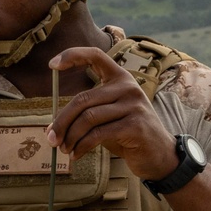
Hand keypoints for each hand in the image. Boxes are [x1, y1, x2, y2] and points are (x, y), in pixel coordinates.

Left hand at [45, 47, 178, 181]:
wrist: (159, 155)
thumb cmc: (128, 134)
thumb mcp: (110, 115)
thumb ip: (88, 111)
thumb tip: (54, 124)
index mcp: (121, 78)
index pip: (95, 55)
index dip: (72, 55)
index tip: (51, 65)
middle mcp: (128, 87)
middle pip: (83, 99)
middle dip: (62, 121)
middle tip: (51, 138)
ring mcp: (133, 105)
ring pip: (88, 118)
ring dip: (71, 137)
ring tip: (64, 149)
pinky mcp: (134, 125)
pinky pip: (98, 134)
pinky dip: (82, 146)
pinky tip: (76, 155)